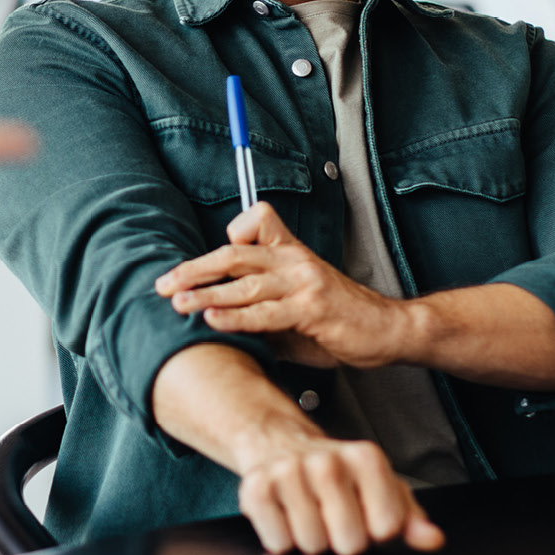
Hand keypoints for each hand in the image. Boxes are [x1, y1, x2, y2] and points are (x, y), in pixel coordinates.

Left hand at [156, 204, 413, 369]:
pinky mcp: (312, 308)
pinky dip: (235, 316)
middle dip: (194, 270)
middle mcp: (295, 260)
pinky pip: (265, 312)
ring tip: (178, 303)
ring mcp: (304, 282)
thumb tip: (224, 324)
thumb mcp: (298, 309)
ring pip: (244, 283)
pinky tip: (213, 319)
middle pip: (233, 255)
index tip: (198, 264)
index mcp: (291, 253)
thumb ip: (263, 310)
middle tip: (164, 283)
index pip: (252, 224)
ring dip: (205, 293)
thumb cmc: (343, 320)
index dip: (225, 238)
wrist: (390, 330)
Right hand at [236, 433, 444, 554]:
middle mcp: (327, 462)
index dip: (376, 532)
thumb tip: (431, 539)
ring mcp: (289, 473)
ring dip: (312, 541)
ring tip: (309, 515)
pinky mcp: (255, 488)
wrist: (280, 443)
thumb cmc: (337, 473)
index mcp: (365, 458)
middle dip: (343, 541)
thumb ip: (411, 517)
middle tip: (334, 519)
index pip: (386, 528)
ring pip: (313, 547)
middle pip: (350, 544)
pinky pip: (278, 544)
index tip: (366, 515)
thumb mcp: (381, 487)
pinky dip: (282, 540)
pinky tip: (286, 516)